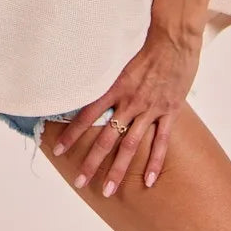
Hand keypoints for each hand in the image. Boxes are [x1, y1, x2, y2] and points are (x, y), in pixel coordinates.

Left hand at [51, 24, 201, 194]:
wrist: (173, 40)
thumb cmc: (144, 46)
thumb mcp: (119, 61)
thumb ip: (106, 78)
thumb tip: (85, 86)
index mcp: (114, 88)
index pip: (86, 115)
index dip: (71, 133)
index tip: (58, 149)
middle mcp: (129, 101)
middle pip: (106, 138)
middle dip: (91, 162)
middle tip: (80, 182)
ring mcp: (149, 109)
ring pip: (130, 146)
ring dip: (118, 170)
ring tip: (107, 190)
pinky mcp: (169, 112)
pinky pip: (160, 142)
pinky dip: (154, 163)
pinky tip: (149, 182)